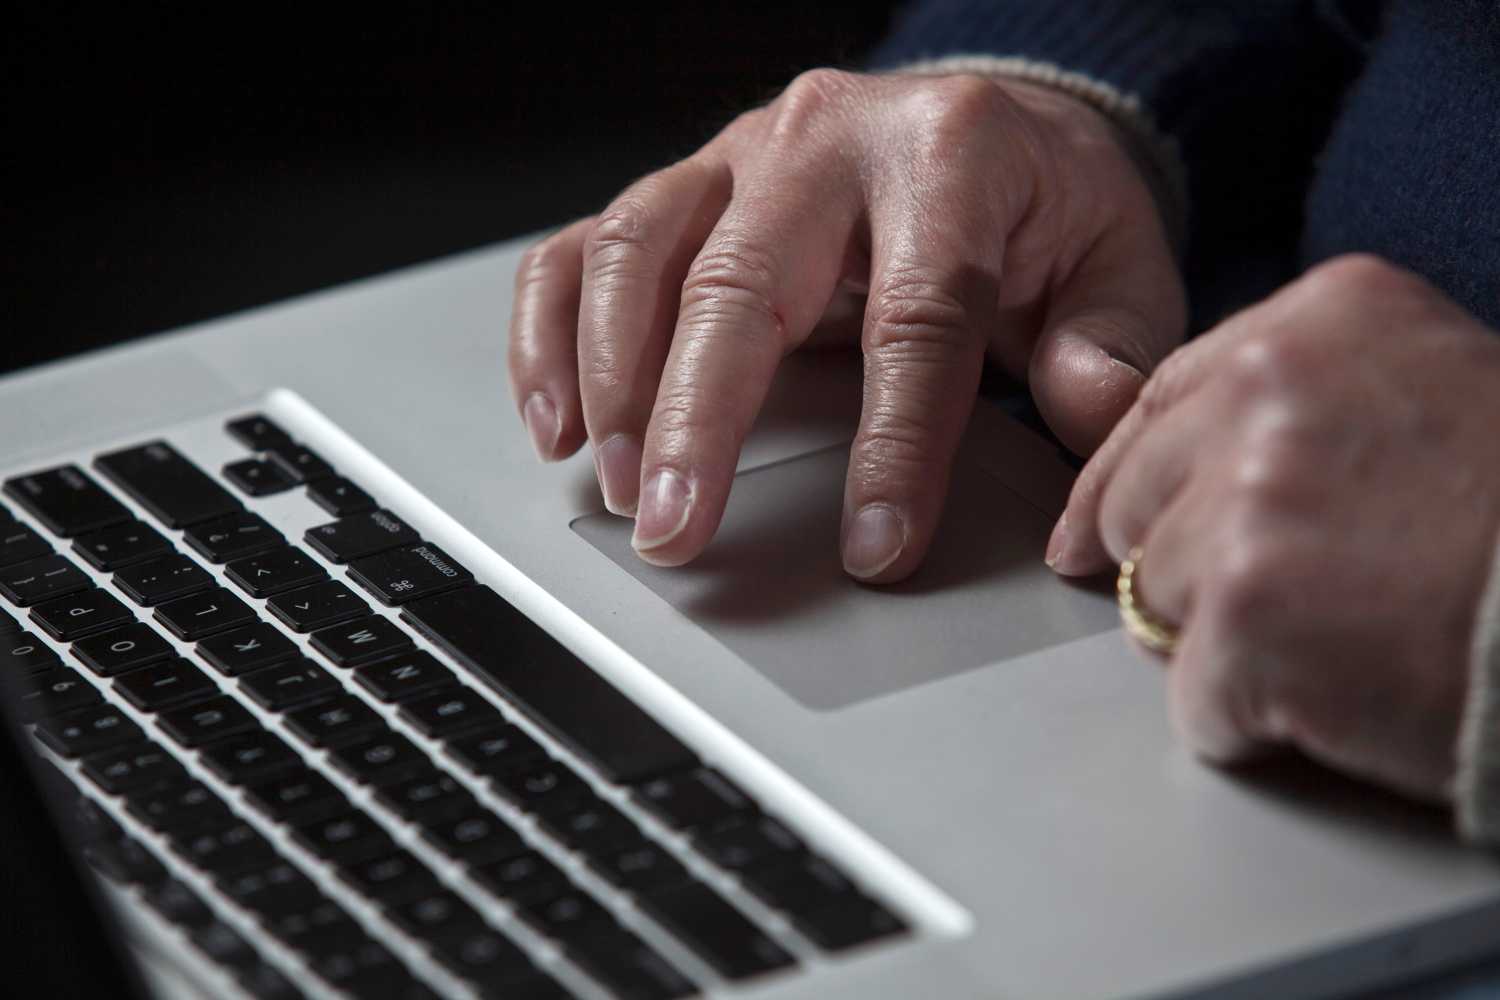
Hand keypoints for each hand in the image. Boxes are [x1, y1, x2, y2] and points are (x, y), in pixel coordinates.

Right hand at [507, 67, 1184, 580]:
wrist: (988, 126)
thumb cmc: (1044, 206)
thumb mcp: (1118, 262)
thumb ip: (1108, 343)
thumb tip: (1090, 412)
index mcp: (949, 154)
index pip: (919, 312)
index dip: (894, 442)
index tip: (874, 548)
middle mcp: (825, 140)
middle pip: (743, 280)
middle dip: (702, 418)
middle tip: (678, 528)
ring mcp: (735, 159)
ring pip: (639, 251)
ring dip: (613, 377)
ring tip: (620, 487)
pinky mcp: (681, 190)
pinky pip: (583, 248)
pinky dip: (551, 334)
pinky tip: (556, 421)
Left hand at [1051, 254, 1499, 800]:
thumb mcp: (1432, 388)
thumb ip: (1299, 404)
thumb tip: (1179, 473)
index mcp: (1316, 321)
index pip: (1158, 404)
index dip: (1124, 481)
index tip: (1089, 532)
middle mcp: (1266, 392)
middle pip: (1139, 504)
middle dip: (1187, 567)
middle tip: (1287, 601)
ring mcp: (1250, 503)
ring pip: (1158, 604)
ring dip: (1230, 646)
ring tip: (1347, 640)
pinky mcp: (1250, 616)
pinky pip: (1196, 698)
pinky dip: (1253, 721)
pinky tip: (1343, 699)